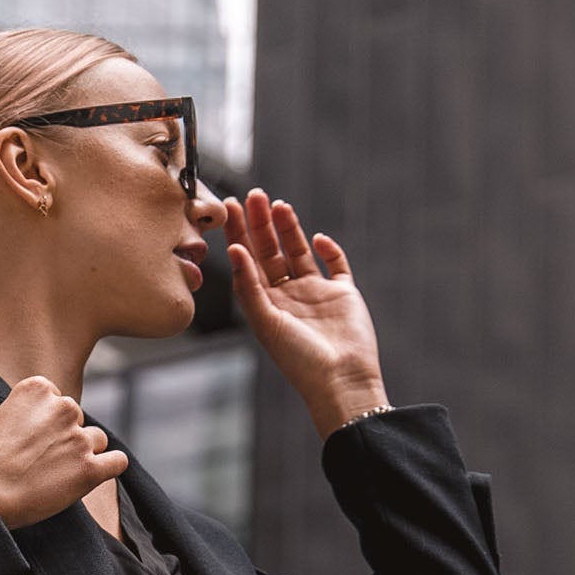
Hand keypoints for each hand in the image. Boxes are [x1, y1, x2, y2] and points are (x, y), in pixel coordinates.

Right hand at [0, 376, 126, 530]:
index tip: (37, 440)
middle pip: (78, 420)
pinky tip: (96, 476)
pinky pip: (117, 462)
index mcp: (37, 390)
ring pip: (98, 440)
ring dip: (85, 454)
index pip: (58, 400)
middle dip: (66, 438)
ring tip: (63, 473)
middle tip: (46, 461)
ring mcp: (78, 439)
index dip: (48, 423)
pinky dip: (110, 468)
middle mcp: (63, 408)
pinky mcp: (90, 469)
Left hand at [224, 191, 390, 437]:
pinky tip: (317, 237)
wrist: (341, 379)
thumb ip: (250, 285)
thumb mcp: (266, 322)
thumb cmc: (299, 359)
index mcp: (265, 305)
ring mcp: (316, 293)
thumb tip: (234, 249)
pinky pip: (336, 265)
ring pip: (299, 252)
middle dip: (261, 224)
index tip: (230, 208)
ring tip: (278, 204)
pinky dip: (328, 249)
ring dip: (289, 228)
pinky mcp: (343, 294)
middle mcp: (287, 296)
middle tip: (254, 194)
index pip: (248, 262)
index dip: (239, 234)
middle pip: (271, 251)